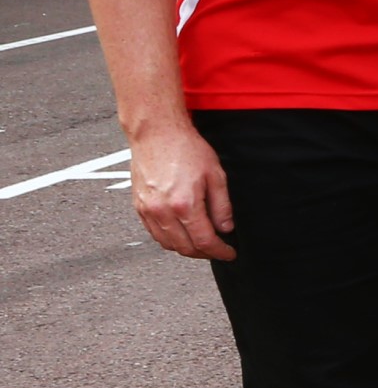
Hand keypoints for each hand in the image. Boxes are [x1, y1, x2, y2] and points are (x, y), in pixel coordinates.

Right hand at [128, 122, 234, 259]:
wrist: (156, 133)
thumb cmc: (185, 148)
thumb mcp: (216, 175)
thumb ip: (222, 206)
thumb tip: (226, 228)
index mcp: (185, 205)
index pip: (204, 241)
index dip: (220, 251)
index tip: (229, 253)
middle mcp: (163, 211)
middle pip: (185, 248)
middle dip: (204, 253)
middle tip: (217, 250)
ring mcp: (148, 210)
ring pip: (167, 244)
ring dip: (186, 249)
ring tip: (201, 243)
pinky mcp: (139, 207)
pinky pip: (153, 233)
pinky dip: (169, 239)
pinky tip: (181, 233)